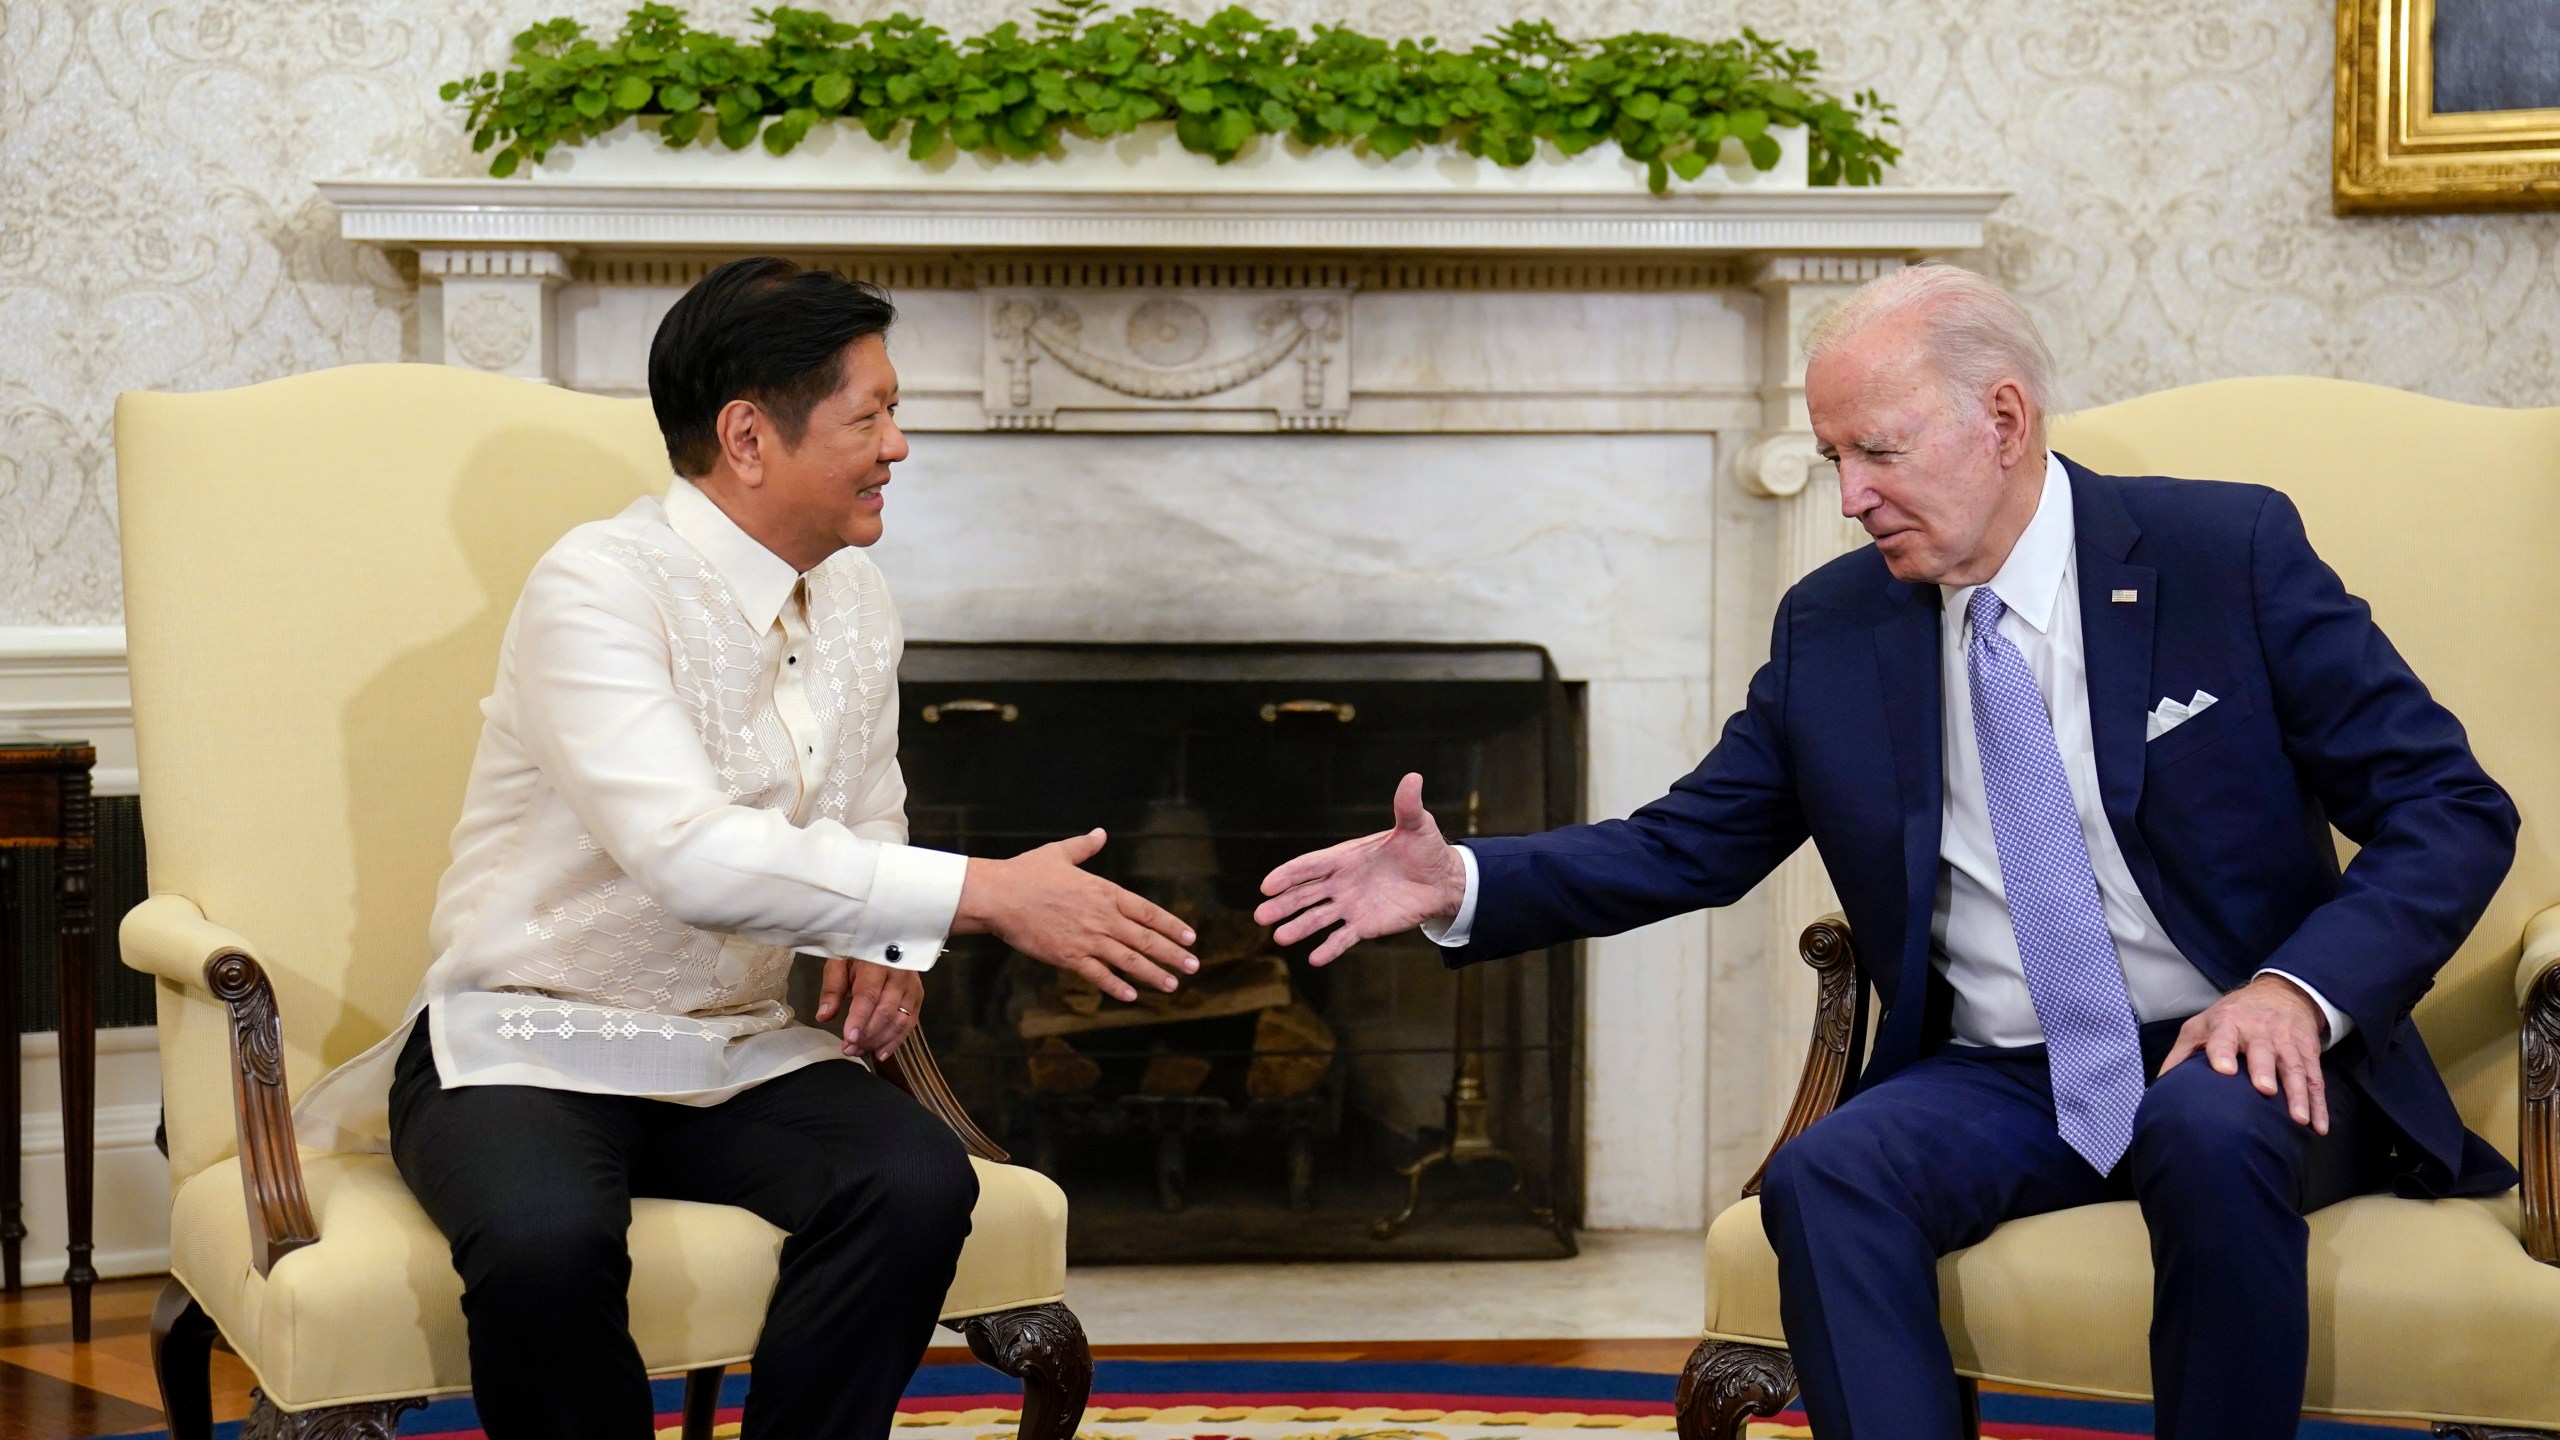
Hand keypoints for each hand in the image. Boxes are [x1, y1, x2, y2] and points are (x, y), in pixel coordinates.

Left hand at [815, 959, 922, 1060]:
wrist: (886, 938)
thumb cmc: (859, 952)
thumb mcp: (840, 962)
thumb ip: (832, 988)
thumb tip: (824, 1016)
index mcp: (878, 963)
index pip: (869, 995)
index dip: (859, 1018)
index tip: (848, 1038)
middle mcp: (900, 975)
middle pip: (886, 1011)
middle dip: (866, 1034)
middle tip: (849, 1049)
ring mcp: (912, 987)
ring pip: (900, 1021)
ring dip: (879, 1040)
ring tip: (859, 1051)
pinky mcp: (917, 997)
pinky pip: (909, 1024)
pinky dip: (895, 1041)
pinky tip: (880, 1053)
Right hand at [953, 829, 1197, 1002]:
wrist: (999, 895)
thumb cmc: (1026, 872)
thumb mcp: (1060, 853)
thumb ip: (1085, 846)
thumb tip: (1100, 833)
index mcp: (1104, 892)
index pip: (1148, 911)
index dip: (1171, 925)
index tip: (1190, 937)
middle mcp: (1102, 917)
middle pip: (1146, 939)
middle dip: (1173, 954)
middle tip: (1194, 966)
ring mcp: (1087, 939)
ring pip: (1129, 961)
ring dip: (1153, 973)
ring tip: (1173, 985)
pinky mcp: (1068, 957)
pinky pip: (1098, 975)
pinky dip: (1116, 987)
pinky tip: (1132, 997)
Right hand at [1254, 773, 1467, 966]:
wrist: (1442, 880)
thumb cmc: (1425, 848)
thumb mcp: (1417, 826)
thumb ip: (1407, 806)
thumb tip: (1413, 777)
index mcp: (1345, 857)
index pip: (1310, 866)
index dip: (1288, 875)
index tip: (1267, 886)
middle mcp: (1341, 882)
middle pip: (1305, 894)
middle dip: (1283, 904)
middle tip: (1260, 916)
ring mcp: (1350, 905)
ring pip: (1318, 918)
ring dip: (1299, 927)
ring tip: (1279, 937)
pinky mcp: (1365, 925)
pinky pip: (1343, 938)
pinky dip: (1329, 948)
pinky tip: (1313, 959)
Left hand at [2159, 973, 2330, 1132]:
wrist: (2281, 992)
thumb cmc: (2233, 1015)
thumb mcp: (2202, 1024)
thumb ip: (2181, 1053)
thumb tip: (2160, 1086)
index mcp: (2228, 1023)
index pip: (2223, 1036)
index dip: (2222, 1051)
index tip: (2223, 1070)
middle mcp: (2259, 1031)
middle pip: (2263, 1052)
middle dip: (2264, 1070)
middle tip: (2265, 1090)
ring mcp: (2286, 1042)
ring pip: (2294, 1068)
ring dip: (2298, 1095)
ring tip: (2299, 1120)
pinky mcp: (2308, 1052)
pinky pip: (2315, 1079)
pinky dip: (2319, 1104)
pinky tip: (2319, 1126)